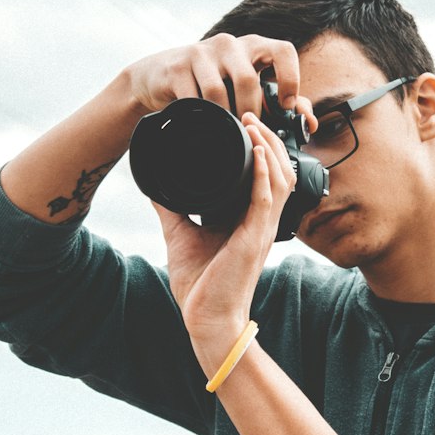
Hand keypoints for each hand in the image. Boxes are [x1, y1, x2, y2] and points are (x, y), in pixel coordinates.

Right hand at [124, 33, 317, 124]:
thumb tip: (309, 122)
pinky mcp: (177, 65)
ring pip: (218, 90)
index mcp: (254, 47)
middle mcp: (230, 44)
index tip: (286, 106)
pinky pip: (193, 97)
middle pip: (247, 78)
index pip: (283, 51)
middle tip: (248, 128)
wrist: (160, 77)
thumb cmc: (212, 84)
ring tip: (224, 128)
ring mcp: (201, 52)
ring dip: (223, 116)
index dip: (290, 78)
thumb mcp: (245, 88)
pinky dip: (199, 114)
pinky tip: (200, 121)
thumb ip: (279, 102)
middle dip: (249, 110)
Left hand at [152, 113, 299, 376]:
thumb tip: (155, 185)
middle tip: (250, 115)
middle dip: (268, 139)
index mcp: (248, 219)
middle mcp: (261, 221)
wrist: (206, 319)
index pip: (265, 175)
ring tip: (254, 124)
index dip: (261, 147)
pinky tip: (258, 152)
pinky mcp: (255, 237)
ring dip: (268, 147)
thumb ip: (173, 208)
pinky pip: (267, 197)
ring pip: (279, 177)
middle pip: (280, 169)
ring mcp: (262, 228)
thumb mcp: (182, 235)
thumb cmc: (201, 286)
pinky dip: (264, 171)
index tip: (244, 123)